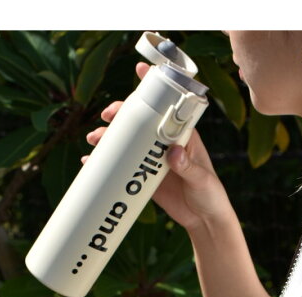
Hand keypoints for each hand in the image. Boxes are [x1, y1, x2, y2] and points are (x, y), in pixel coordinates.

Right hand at [82, 62, 234, 232]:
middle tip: (107, 117)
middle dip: (121, 116)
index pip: (168, 107)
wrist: (204, 221)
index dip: (154, 88)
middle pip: (140, 123)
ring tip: (94, 140)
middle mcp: (166, 145)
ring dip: (109, 138)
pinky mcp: (144, 179)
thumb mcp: (201, 180)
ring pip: (128, 143)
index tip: (140, 70)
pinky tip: (90, 161)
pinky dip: (106, 164)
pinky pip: (123, 168)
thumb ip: (188, 167)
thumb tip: (173, 153)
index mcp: (184, 136)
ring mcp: (153, 161)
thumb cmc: (211, 195)